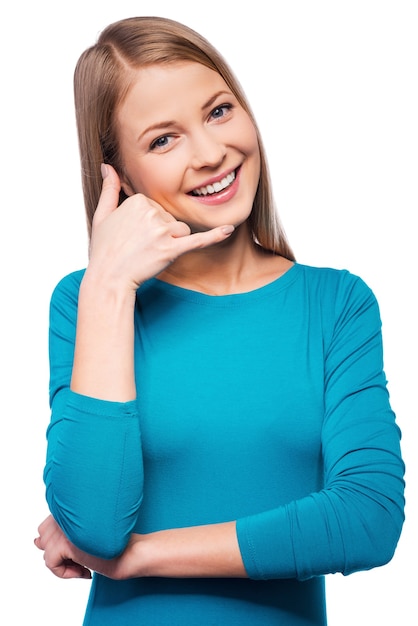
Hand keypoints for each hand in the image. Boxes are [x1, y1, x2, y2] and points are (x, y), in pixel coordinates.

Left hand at [34, 515, 142, 579]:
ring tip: (84, 564)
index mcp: (71, 504)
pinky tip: (84, 571)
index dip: (59, 539)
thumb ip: (59, 533)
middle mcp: (66, 511)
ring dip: (64, 562)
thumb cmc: (111, 542)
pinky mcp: (66, 542)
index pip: (48, 524)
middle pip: (44, 534)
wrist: (129, 552)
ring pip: (47, 551)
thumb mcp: (81, 535)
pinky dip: (65, 573)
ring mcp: (65, 526)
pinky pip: (50, 563)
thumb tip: (35, 541)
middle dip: (58, 549)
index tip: (78, 548)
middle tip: (79, 556)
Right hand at [87, 164, 233, 290]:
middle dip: (161, 233)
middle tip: (139, 247)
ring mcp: (162, 231)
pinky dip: (214, 235)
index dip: (150, 224)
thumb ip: (109, 188)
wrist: (108, 278)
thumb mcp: (102, 215)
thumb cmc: (104, 249)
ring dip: (172, 243)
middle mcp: (152, 212)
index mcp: (138, 200)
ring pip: (181, 231)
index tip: (135, 235)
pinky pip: (198, 240)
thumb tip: (107, 166)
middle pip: (171, 219)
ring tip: (150, 253)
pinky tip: (229, 229)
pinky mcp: (171, 249)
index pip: (158, 207)